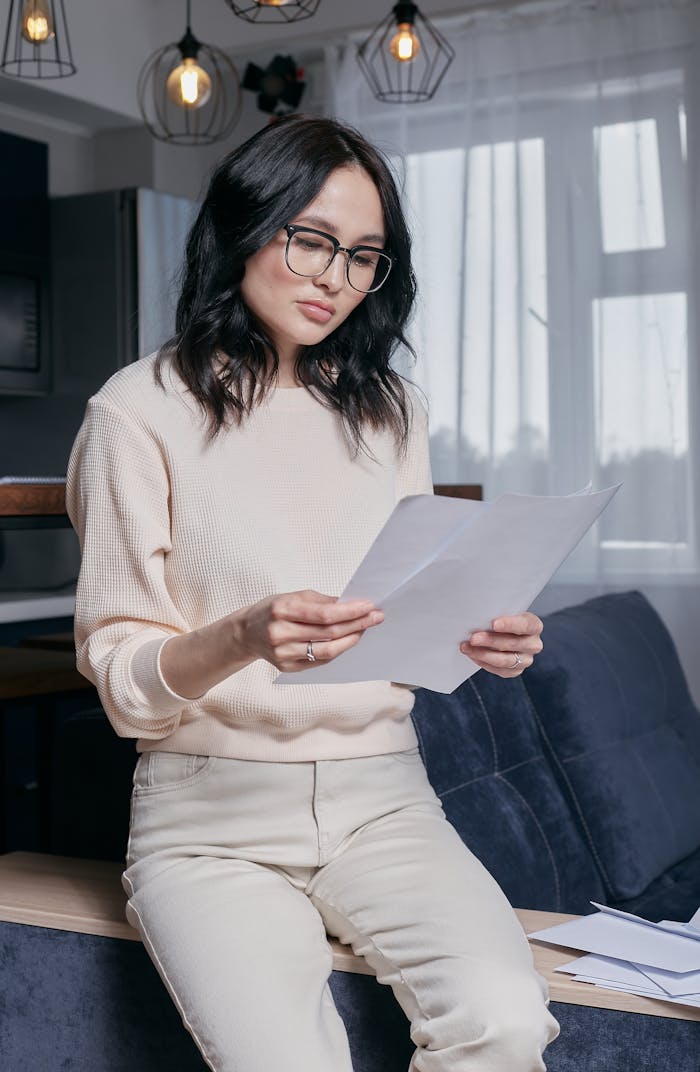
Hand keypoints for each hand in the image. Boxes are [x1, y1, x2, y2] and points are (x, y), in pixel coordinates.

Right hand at [236, 589, 383, 672]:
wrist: (247, 633)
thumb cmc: (272, 610)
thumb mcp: (293, 596)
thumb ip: (321, 601)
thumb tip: (350, 604)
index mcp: (283, 610)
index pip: (324, 614)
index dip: (350, 611)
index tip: (369, 606)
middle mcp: (281, 633)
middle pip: (329, 632)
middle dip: (357, 624)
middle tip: (375, 617)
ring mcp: (283, 653)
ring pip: (327, 650)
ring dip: (350, 640)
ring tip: (364, 630)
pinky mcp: (287, 667)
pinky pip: (320, 661)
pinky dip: (337, 651)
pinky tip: (347, 641)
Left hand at [459, 612, 543, 677]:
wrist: (505, 633)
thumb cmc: (503, 619)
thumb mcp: (503, 612)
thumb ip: (496, 613)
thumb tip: (477, 616)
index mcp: (534, 625)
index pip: (525, 625)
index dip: (510, 624)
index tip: (493, 624)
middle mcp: (534, 644)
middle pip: (513, 644)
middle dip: (490, 641)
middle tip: (473, 638)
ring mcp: (526, 660)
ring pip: (505, 660)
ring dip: (483, 654)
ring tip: (467, 647)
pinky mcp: (516, 671)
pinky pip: (499, 670)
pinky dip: (483, 662)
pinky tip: (472, 655)